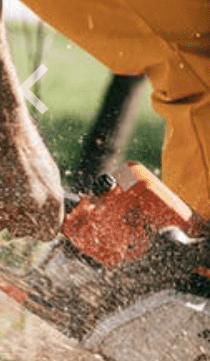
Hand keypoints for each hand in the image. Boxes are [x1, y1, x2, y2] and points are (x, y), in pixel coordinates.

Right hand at [0, 118, 63, 239]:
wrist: (6, 126)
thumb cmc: (27, 147)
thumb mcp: (50, 175)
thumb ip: (51, 202)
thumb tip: (53, 222)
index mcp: (53, 199)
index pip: (48, 234)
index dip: (38, 229)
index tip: (31, 222)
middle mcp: (35, 204)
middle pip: (23, 231)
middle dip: (17, 220)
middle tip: (13, 198)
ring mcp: (12, 201)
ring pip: (6, 225)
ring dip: (4, 214)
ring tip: (6, 188)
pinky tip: (1, 189)